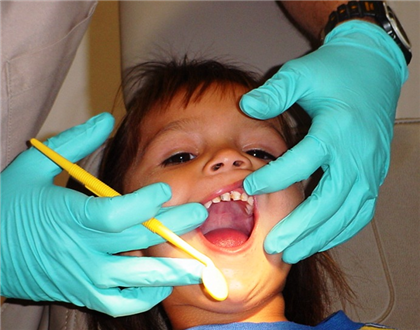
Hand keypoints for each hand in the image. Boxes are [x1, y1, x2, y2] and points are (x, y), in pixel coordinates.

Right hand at [0, 113, 206, 315]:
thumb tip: (106, 120)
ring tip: (199, 265)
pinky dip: (143, 298)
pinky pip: (119, 304)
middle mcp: (79, 249)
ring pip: (134, 278)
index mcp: (67, 216)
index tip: (166, 189)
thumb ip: (73, 143)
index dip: (144, 204)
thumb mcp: (33, 166)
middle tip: (200, 213)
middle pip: (135, 240)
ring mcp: (83, 276)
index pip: (114, 214)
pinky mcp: (82, 292)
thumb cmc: (8, 206)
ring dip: (170, 270)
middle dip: (172, 226)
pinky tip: (162, 284)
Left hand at [240, 21, 407, 262]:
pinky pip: (361, 211)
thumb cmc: (334, 73)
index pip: (304, 161)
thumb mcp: (302, 73)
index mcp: (338, 128)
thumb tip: (245, 106)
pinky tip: (320, 240)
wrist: (375, 70)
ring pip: (347, 212)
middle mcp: (358, 153)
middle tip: (273, 246)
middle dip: (301, 227)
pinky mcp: (375, 174)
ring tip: (292, 254)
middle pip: (330, 199)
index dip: (276, 177)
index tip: (249, 188)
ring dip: (320, 236)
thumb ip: (275, 91)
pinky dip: (341, 230)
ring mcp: (371, 168)